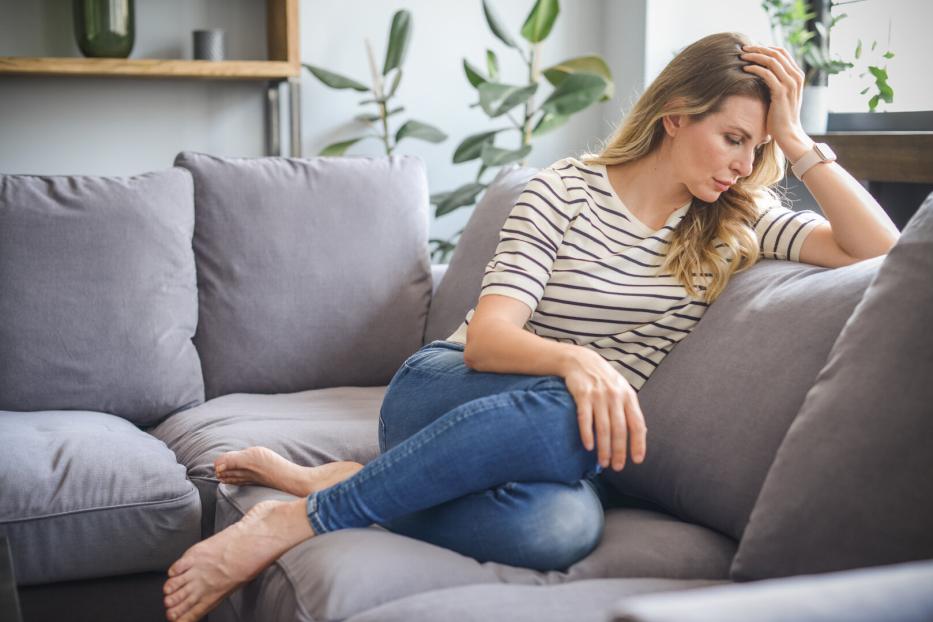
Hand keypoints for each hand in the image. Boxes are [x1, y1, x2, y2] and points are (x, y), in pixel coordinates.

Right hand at [560, 346, 646, 470]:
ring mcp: (598, 395)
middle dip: (619, 451)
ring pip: (603, 427)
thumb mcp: (621, 390)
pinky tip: (588, 446)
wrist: (580, 360)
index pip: (637, 424)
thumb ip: (629, 409)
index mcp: (628, 396)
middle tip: (616, 467)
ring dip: (604, 448)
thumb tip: (641, 433)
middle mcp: (615, 396)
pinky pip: (585, 418)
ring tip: (603, 463)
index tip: (637, 460)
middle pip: (620, 429)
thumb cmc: (603, 379)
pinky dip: (587, 434)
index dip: (638, 443)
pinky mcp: (582, 394)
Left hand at [739, 44, 812, 161]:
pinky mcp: (781, 92)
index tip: (752, 48)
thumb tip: (761, 72)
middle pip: (777, 53)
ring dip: (755, 56)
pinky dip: (755, 69)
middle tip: (744, 48)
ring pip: (771, 61)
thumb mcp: (781, 95)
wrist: (788, 133)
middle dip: (759, 48)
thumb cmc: (781, 116)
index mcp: (797, 75)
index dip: (766, 48)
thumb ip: (776, 82)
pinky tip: (745, 69)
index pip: (782, 53)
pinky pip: (767, 74)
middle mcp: (796, 76)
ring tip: (742, 57)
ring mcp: (790, 84)